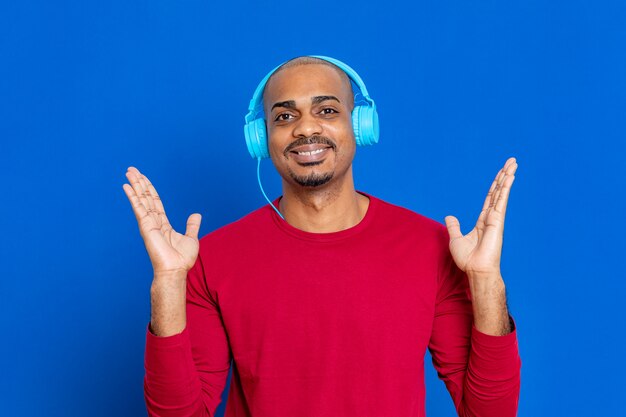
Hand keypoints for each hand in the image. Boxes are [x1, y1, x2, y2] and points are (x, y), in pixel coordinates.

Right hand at [122, 167, 201, 274]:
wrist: (175, 270)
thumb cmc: (181, 259)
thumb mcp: (191, 238)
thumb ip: (192, 226)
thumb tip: (196, 214)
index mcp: (163, 223)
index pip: (154, 201)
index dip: (149, 189)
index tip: (143, 177)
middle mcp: (153, 221)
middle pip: (145, 197)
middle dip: (139, 183)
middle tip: (131, 169)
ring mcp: (148, 223)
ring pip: (141, 199)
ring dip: (135, 185)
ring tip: (129, 172)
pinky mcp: (146, 227)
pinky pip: (139, 208)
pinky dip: (133, 197)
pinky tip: (127, 186)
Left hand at [444, 157, 517, 277]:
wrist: (475, 270)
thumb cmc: (467, 259)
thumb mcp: (456, 239)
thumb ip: (454, 226)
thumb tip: (449, 216)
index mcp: (483, 221)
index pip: (490, 198)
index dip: (495, 185)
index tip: (501, 173)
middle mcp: (492, 217)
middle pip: (499, 191)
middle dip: (504, 176)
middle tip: (512, 161)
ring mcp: (496, 218)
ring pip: (502, 193)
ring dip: (507, 177)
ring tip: (513, 163)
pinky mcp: (498, 220)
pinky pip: (501, 200)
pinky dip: (505, 188)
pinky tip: (510, 176)